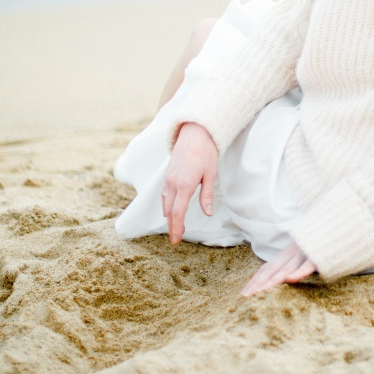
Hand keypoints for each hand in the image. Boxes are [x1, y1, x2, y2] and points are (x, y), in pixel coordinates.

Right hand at [162, 122, 217, 244]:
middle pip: (169, 211)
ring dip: (168, 217)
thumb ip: (207, 195)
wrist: (195, 133)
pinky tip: (169, 211)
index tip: (176, 239)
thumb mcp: (210, 174)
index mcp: (184, 185)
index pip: (177, 212)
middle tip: (175, 240)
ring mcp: (168, 179)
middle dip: (171, 226)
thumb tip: (208, 213)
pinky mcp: (167, 175)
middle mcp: (172, 183)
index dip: (177, 227)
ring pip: (164, 203)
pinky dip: (165, 206)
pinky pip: (163, 194)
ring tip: (173, 228)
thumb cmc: (205, 152)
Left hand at [241, 241, 315, 296]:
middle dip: (257, 284)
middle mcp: (292, 252)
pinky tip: (290, 279)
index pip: (267, 267)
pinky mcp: (318, 255)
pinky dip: (299, 271)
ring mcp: (304, 252)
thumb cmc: (321, 243)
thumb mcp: (303, 253)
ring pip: (286, 268)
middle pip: (272, 269)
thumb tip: (282, 279)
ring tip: (260, 293)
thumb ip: (292, 263)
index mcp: (287, 253)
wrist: (337, 224)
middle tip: (245, 298)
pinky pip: (308, 264)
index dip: (254, 280)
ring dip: (272, 281)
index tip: (243, 294)